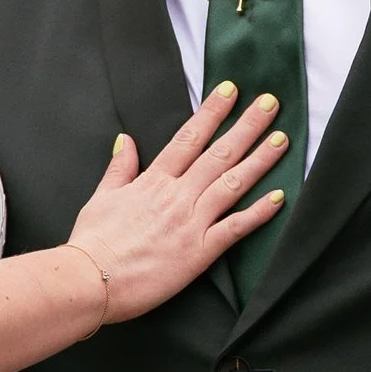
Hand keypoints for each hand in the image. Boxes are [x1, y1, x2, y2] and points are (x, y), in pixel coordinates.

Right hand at [67, 83, 288, 321]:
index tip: (231, 91)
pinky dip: (258, 213)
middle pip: (219, 153)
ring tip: (282, 138)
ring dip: (260, 159)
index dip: (212, 112)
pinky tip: (279, 197)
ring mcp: (191, 222)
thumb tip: (125, 140)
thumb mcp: (101, 198)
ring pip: (232, 183)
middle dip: (247, 126)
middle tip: (270, 103)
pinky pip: (235, 228)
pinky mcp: (199, 252)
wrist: (89, 280)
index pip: (189, 138)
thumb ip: (119, 169)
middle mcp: (177, 196)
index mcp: (153, 181)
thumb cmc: (92, 243)